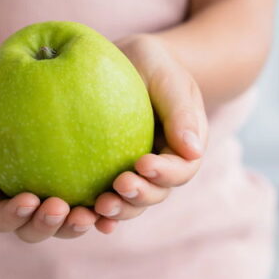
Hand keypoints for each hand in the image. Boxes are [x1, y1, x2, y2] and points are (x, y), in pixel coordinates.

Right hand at [0, 82, 106, 241]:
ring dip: (79, 224)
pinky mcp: (79, 187)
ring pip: (66, 224)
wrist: (9, 90)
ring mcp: (52, 199)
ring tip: (95, 212)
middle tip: (62, 208)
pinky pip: (93, 201)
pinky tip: (119, 198)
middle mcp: (23, 208)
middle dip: (48, 226)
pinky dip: (105, 207)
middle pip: (34, 230)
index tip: (29, 199)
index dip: (13, 216)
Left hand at [91, 34, 206, 222]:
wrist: (126, 61)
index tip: (143, 163)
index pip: (181, 168)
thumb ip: (180, 111)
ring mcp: (136, 172)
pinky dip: (99, 212)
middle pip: (158, 192)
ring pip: (133, 203)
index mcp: (184, 145)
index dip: (165, 173)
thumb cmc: (151, 63)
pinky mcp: (109, 173)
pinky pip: (107, 197)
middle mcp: (162, 165)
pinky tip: (85, 216)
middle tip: (119, 186)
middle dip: (140, 195)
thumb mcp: (167, 78)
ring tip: (99, 207)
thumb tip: (193, 151)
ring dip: (119, 210)